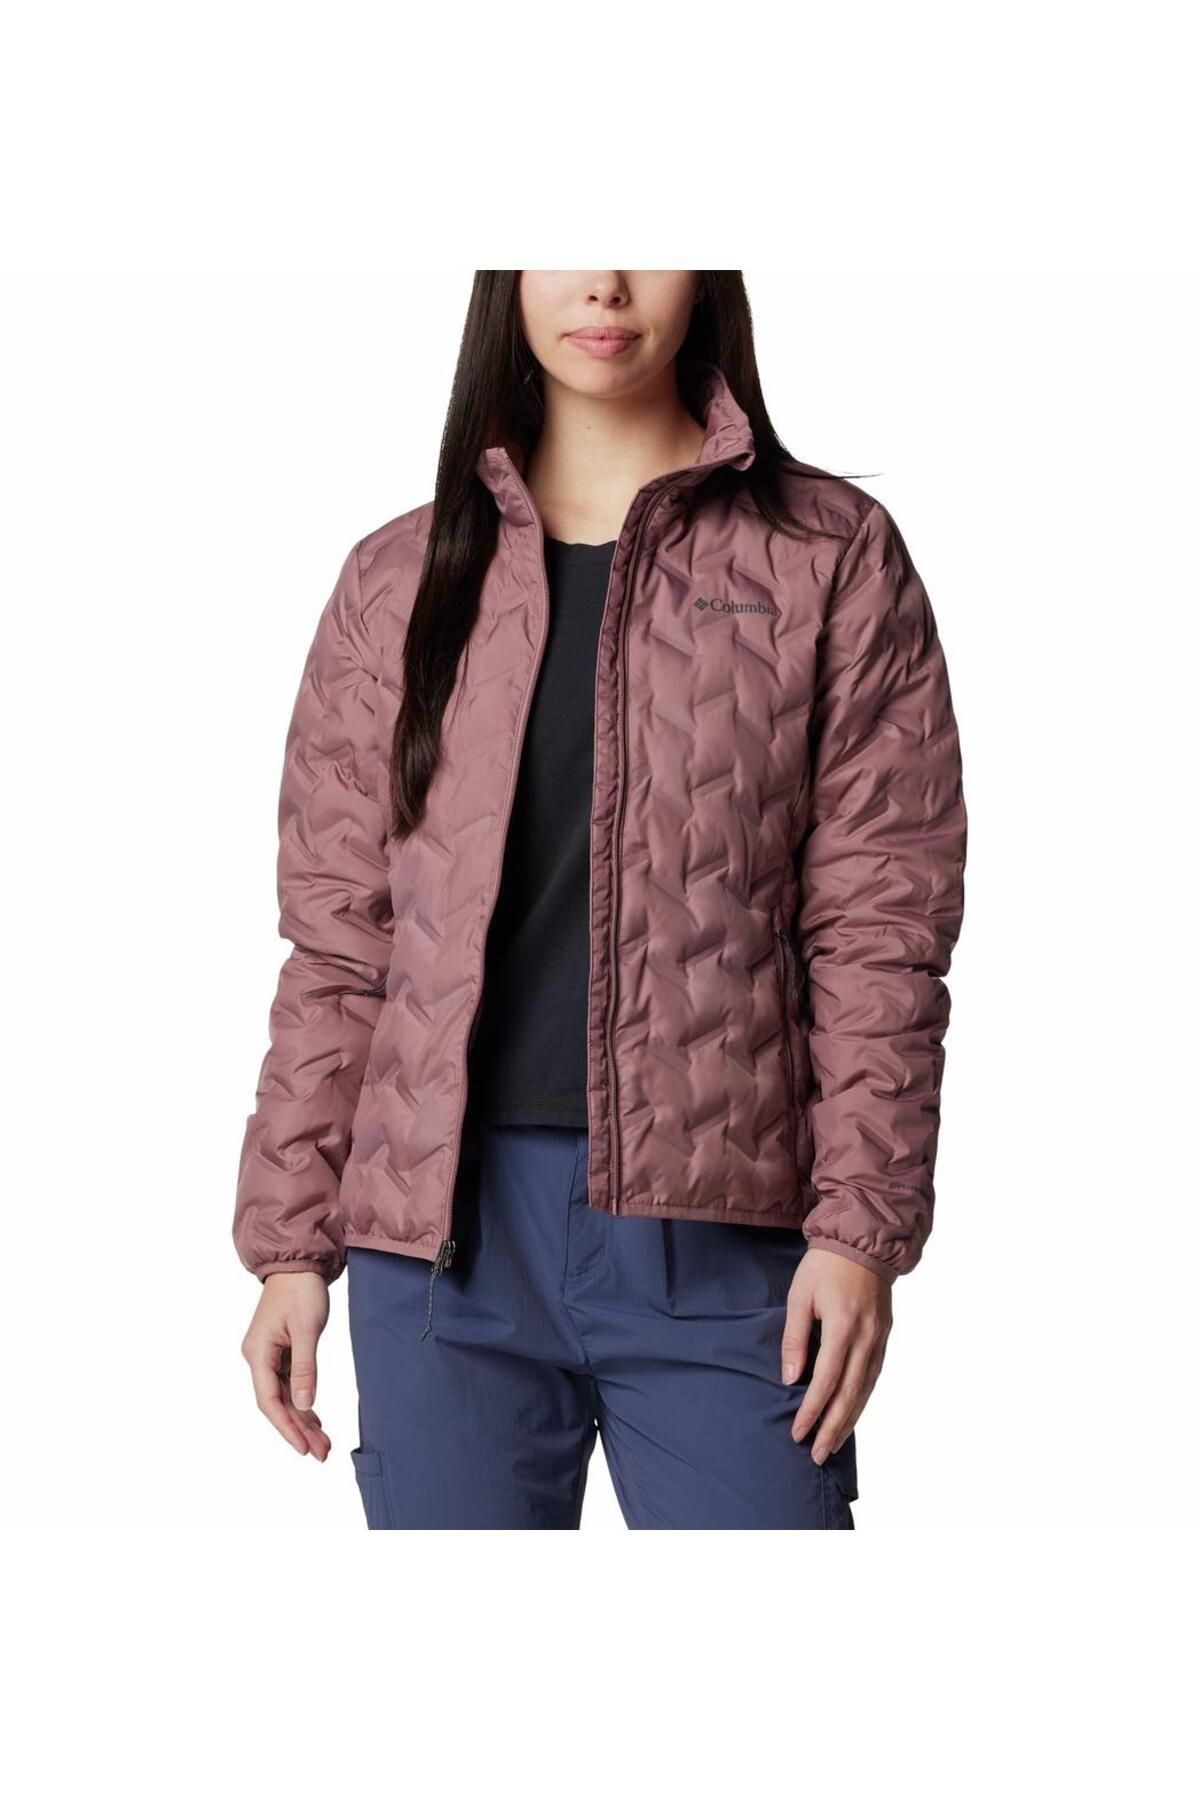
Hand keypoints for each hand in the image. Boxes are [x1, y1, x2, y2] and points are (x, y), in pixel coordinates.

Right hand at [241, 1272, 331, 1458]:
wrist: (297, 1263)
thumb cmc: (301, 1290)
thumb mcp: (307, 1328)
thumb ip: (305, 1367)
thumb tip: (303, 1404)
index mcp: (258, 1353)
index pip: (269, 1401)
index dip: (286, 1428)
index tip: (303, 1449)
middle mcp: (257, 1358)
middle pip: (276, 1404)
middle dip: (298, 1430)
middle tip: (322, 1453)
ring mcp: (267, 1356)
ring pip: (283, 1397)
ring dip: (302, 1420)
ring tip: (323, 1444)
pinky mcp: (279, 1352)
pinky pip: (288, 1385)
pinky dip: (302, 1403)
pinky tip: (314, 1421)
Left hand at [781, 1247, 891, 1464]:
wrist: (863, 1241)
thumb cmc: (825, 1265)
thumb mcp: (799, 1296)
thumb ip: (795, 1338)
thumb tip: (790, 1379)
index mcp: (844, 1328)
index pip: (826, 1382)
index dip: (811, 1411)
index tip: (798, 1433)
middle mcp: (867, 1338)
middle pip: (850, 1395)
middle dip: (832, 1428)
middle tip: (817, 1455)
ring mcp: (880, 1339)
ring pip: (866, 1390)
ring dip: (850, 1420)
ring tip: (833, 1444)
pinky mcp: (885, 1336)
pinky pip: (874, 1377)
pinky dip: (862, 1400)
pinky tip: (852, 1414)